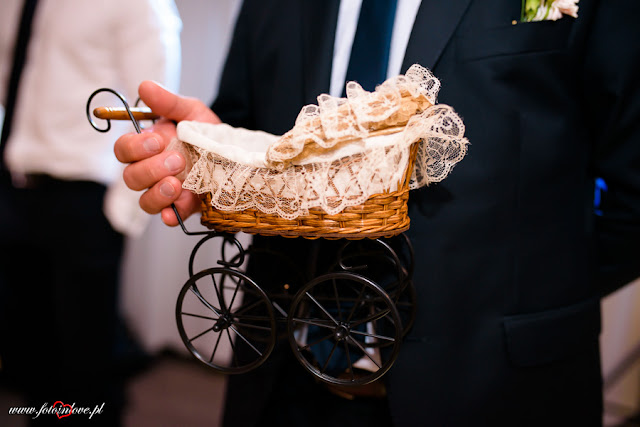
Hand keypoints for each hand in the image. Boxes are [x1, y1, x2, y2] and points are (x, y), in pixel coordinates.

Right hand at [114, 81, 220, 225]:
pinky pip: (168, 217)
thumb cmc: (206, 131)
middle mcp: (151, 171)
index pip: (123, 150)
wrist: (236, 153)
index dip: (134, 147)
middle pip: (131, 177)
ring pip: (145, 200)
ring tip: (177, 184)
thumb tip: (144, 86)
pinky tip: (175, 211)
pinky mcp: (182, 207)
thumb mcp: (191, 112)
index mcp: (147, 147)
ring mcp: (165, 191)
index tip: (157, 141)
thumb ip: (169, 102)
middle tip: (177, 160)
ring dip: (157, 193)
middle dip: (151, 169)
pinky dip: (169, 215)